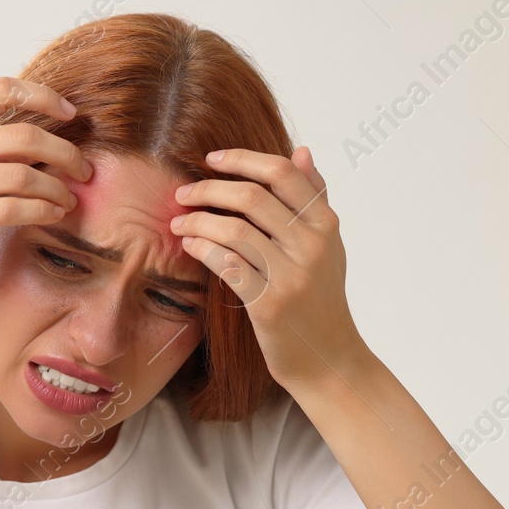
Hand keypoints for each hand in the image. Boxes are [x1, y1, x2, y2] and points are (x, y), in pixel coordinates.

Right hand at [0, 76, 93, 287]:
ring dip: (58, 188)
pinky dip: (41, 211)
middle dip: (66, 152)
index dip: (44, 95)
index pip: (4, 90)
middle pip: (26, 136)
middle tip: (85, 170)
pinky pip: (11, 209)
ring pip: (24, 174)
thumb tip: (36, 144)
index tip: (70, 113)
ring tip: (70, 199)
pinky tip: (53, 215)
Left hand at [171, 146, 366, 389]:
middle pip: (252, 196)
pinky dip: (203, 249)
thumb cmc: (321, 299)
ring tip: (179, 223)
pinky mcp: (269, 304)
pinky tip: (190, 246)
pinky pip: (227, 265)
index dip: (242, 159)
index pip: (282, 173)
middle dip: (209, 189)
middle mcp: (312, 245)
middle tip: (183, 193)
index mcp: (326, 224)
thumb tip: (302, 150)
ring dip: (198, 221)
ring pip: (234, 229)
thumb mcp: (328, 246)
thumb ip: (314, 198)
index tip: (211, 159)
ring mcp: (291, 275)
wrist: (329, 358)